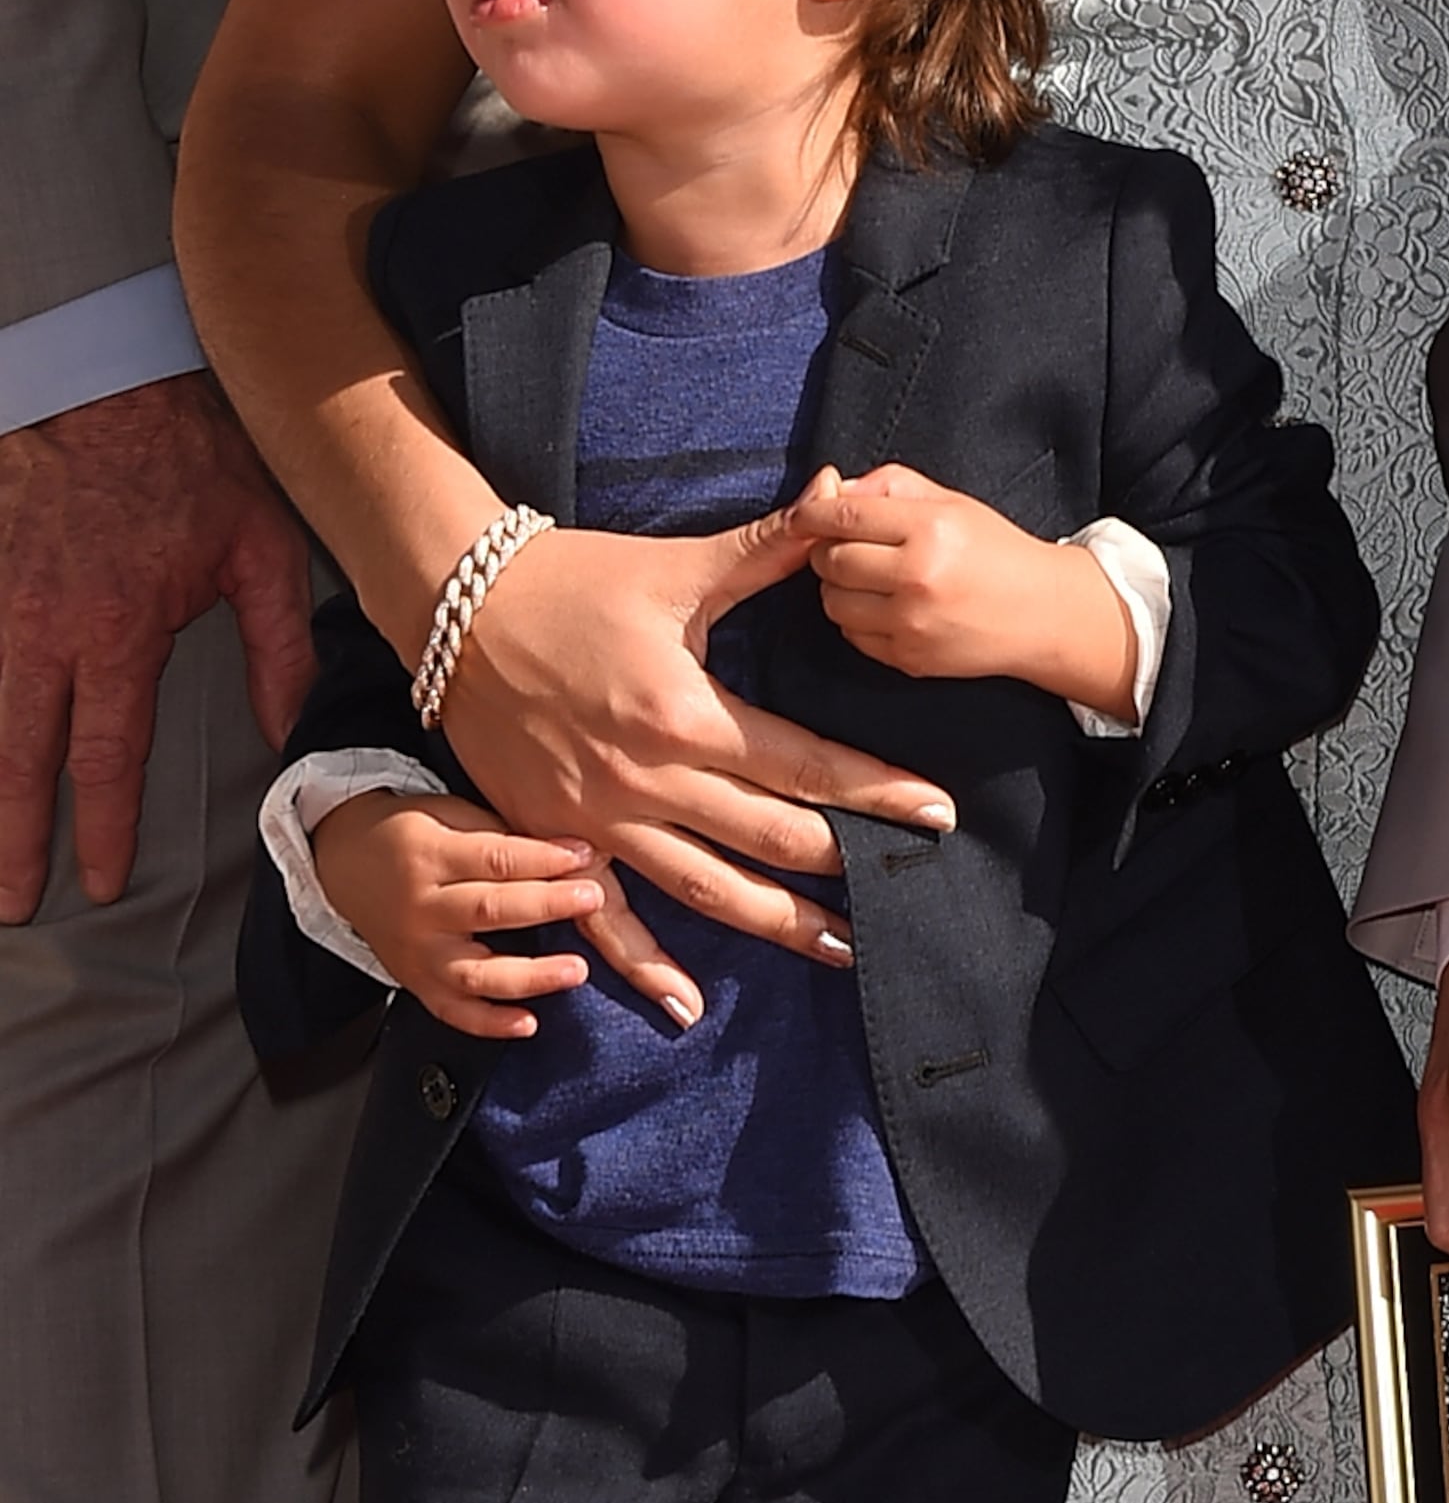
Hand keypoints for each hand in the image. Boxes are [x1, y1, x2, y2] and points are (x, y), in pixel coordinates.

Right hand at [0, 373, 315, 915]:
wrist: (103, 376)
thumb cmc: (190, 455)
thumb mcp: (259, 545)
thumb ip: (278, 644)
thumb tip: (284, 728)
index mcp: (115, 634)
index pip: (105, 757)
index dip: (100, 828)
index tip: (98, 881)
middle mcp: (41, 631)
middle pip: (19, 757)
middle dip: (13, 836)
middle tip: (9, 900)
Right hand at [307, 784, 616, 1039]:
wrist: (345, 862)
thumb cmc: (411, 835)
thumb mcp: (450, 815)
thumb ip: (503, 836)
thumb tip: (574, 850)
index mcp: (430, 855)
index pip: (494, 858)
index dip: (544, 858)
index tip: (587, 854)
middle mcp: (420, 908)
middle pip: (488, 910)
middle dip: (547, 905)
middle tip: (593, 899)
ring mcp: (417, 952)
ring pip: (474, 973)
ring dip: (529, 975)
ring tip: (575, 970)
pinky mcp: (415, 982)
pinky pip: (452, 1011)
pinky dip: (490, 1023)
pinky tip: (528, 1023)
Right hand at [439, 512, 956, 1024]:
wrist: (458, 607)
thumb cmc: (576, 581)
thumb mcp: (679, 566)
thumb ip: (769, 547)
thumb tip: (841, 495)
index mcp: (687, 712)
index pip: (805, 765)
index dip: (876, 793)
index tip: (936, 816)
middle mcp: (648, 777)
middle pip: (768, 838)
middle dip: (842, 867)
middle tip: (907, 894)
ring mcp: (598, 819)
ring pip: (704, 890)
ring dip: (775, 925)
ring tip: (839, 952)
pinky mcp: (556, 838)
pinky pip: (605, 919)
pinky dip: (644, 967)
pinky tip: (686, 1007)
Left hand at [799, 464, 1136, 713]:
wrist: (1043, 614)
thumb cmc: (997, 551)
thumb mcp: (952, 503)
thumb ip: (891, 485)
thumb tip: (832, 490)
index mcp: (931, 529)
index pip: (845, 516)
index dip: (813, 514)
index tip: (804, 515)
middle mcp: (918, 576)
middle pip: (832, 560)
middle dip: (828, 550)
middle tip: (849, 546)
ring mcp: (912, 623)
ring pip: (833, 601)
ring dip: (840, 587)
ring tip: (871, 578)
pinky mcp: (910, 657)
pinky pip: (853, 634)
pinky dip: (858, 619)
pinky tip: (887, 607)